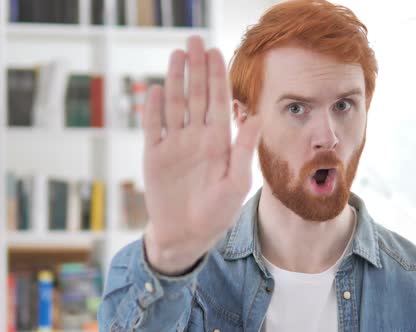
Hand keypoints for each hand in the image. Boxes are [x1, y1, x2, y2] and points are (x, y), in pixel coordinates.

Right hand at [142, 36, 260, 274]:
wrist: (186, 235)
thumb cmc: (217, 213)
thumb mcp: (236, 183)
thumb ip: (244, 149)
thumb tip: (256, 116)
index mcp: (219, 141)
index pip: (218, 101)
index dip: (216, 77)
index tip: (216, 52)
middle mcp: (197, 137)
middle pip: (196, 95)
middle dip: (196, 68)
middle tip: (195, 40)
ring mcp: (174, 144)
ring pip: (175, 105)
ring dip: (175, 80)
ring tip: (177, 55)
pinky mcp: (154, 155)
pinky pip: (153, 126)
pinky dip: (153, 108)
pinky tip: (156, 89)